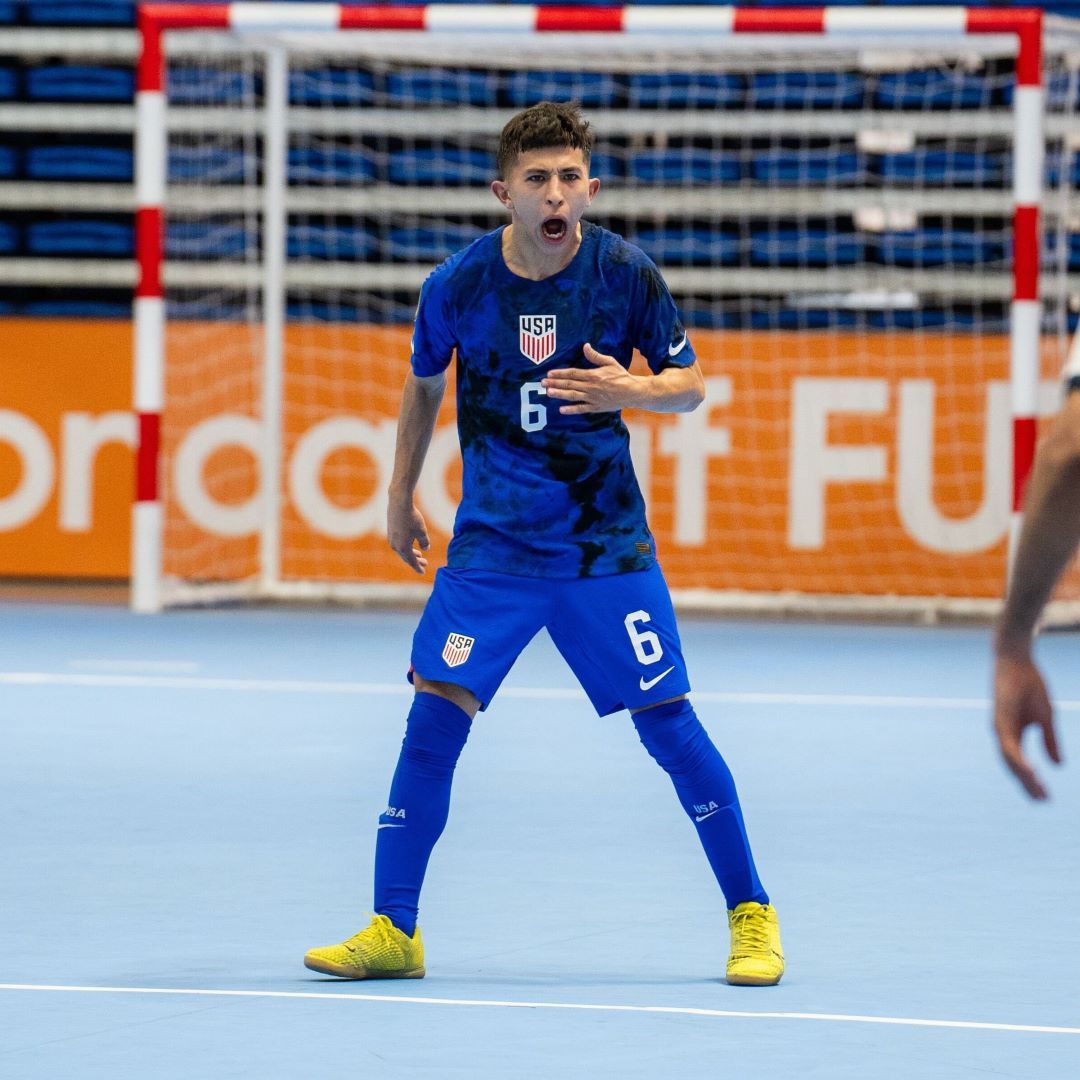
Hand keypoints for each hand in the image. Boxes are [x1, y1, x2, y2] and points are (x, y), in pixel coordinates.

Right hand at [387, 496, 429, 573]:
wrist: (399, 503)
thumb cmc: (412, 518)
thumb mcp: (422, 531)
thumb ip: (424, 542)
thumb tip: (425, 549)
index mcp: (403, 548)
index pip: (412, 562)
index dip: (418, 567)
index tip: (423, 572)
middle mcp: (395, 545)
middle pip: (406, 557)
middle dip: (416, 561)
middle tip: (425, 564)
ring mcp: (391, 539)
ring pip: (402, 551)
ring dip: (411, 554)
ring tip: (420, 555)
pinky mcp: (390, 532)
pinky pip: (398, 544)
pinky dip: (405, 547)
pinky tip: (411, 544)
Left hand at [542, 342, 641, 413]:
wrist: (632, 392)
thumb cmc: (621, 376)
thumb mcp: (610, 362)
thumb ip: (596, 356)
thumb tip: (585, 346)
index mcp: (593, 375)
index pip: (573, 373)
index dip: (560, 373)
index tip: (550, 373)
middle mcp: (591, 387)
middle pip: (570, 384)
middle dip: (555, 383)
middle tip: (542, 383)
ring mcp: (593, 398)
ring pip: (573, 396)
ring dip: (560, 394)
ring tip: (548, 393)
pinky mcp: (596, 407)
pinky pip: (582, 409)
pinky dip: (571, 410)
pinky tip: (561, 410)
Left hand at [992, 652, 1061, 799]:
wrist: (1016, 659)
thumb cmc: (1030, 685)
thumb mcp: (1046, 717)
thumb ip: (1049, 740)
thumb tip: (1057, 765)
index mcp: (1012, 733)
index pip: (1020, 763)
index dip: (1031, 779)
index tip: (1045, 796)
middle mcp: (1003, 733)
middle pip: (1012, 766)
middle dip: (1027, 784)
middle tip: (1042, 800)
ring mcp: (999, 726)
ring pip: (1009, 759)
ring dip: (1023, 776)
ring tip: (1038, 791)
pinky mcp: (999, 718)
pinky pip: (1007, 744)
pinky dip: (1017, 759)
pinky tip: (1028, 771)